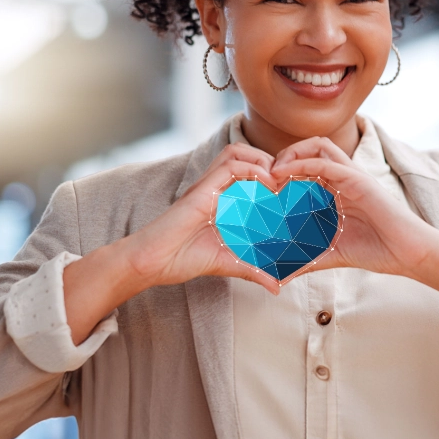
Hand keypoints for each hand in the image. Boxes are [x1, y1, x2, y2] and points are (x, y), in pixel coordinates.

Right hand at [115, 143, 286, 294]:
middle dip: (269, 161)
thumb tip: (277, 287)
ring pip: (236, 152)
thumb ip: (252, 270)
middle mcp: (213, 187)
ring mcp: (206, 186)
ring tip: (275, 182)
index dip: (270, 174)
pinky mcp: (201, 190)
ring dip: (260, 160)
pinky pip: (230, 166)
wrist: (150, 262)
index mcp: (219, 198)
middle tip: (285, 183)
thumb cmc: (180, 260)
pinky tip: (265, 187)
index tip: (288, 191)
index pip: (247, 170)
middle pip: (243, 153)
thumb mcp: (227, 263)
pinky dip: (252, 170)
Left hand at [271, 137, 438, 332]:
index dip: (283, 171)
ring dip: (292, 153)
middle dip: (284, 156)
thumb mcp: (331, 255)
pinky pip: (328, 164)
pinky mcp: (360, 181)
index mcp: (338, 191)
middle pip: (311, 148)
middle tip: (265, 177)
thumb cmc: (377, 251)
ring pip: (319, 147)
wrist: (409, 254)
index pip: (307, 166)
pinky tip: (284, 176)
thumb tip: (278, 277)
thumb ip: (305, 260)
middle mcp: (344, 179)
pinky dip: (303, 164)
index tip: (264, 190)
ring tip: (273, 172)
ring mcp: (353, 177)